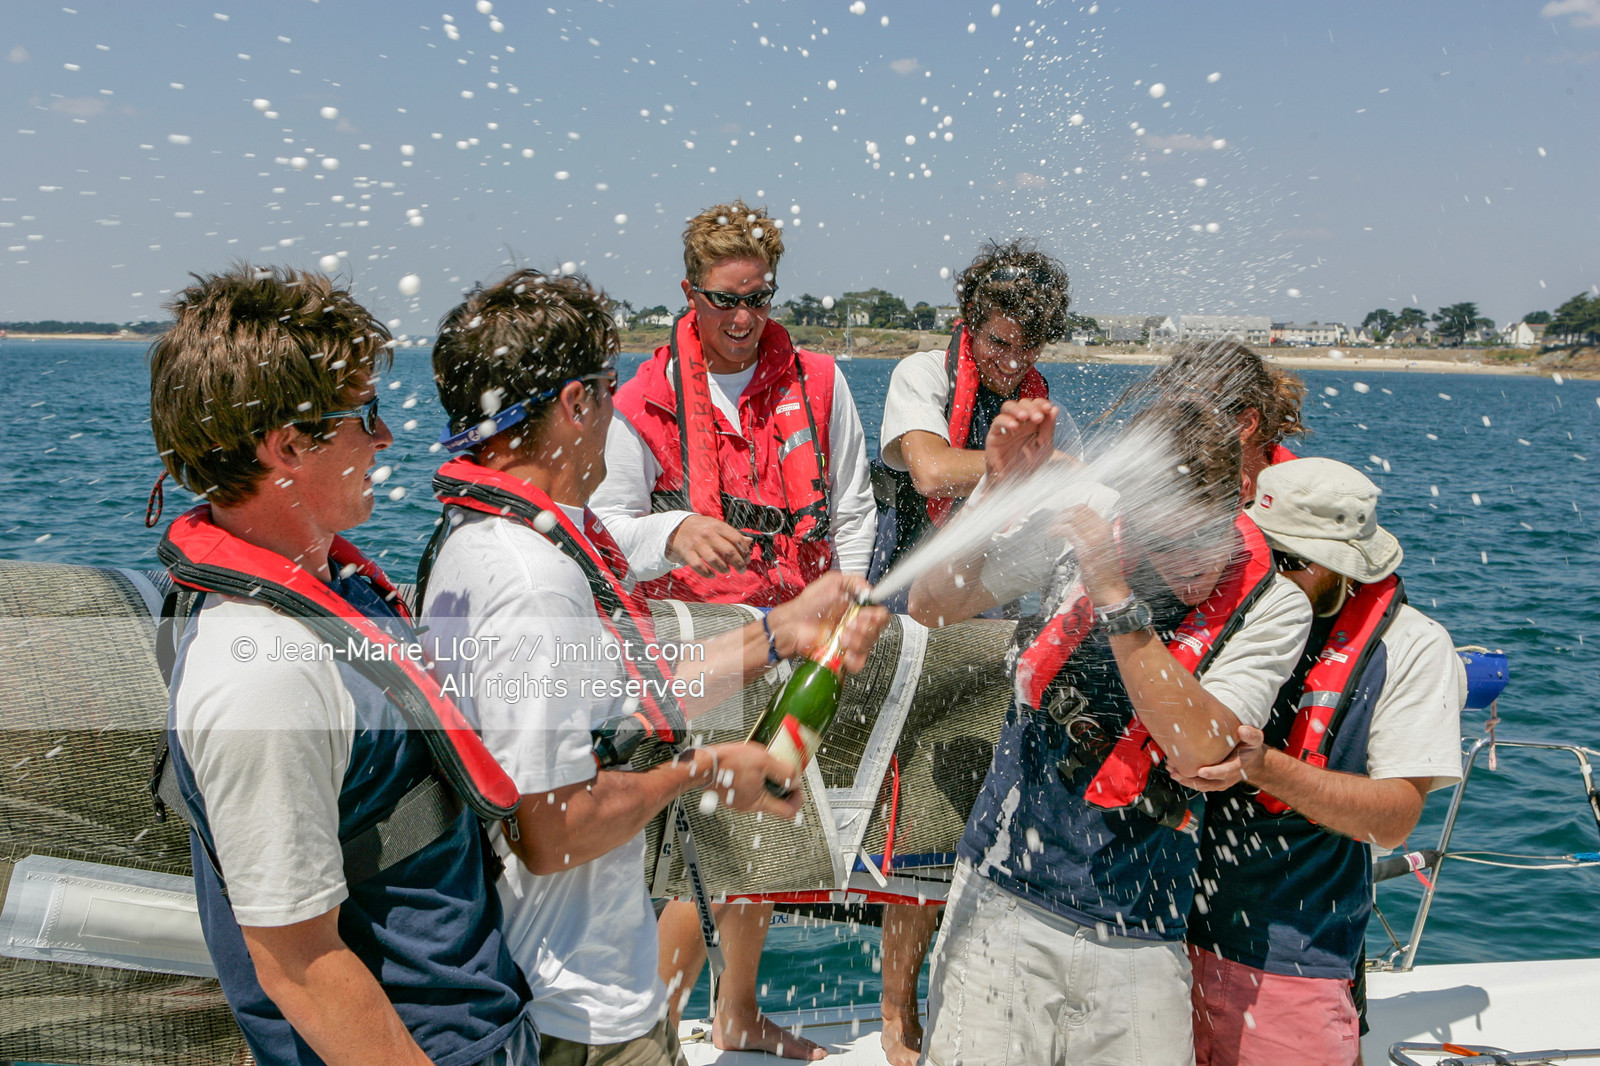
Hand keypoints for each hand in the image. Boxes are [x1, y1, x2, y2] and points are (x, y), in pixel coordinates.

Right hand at [667, 515, 751, 575]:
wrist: (679, 527)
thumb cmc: (703, 528)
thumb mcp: (718, 526)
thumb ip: (734, 535)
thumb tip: (750, 542)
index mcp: (718, 526)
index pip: (736, 539)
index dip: (744, 551)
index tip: (747, 559)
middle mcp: (708, 534)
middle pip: (728, 551)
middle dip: (738, 563)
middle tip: (742, 570)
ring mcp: (696, 543)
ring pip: (714, 560)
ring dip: (723, 568)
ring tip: (726, 570)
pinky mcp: (687, 552)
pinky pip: (698, 566)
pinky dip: (707, 573)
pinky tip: (713, 575)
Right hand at [693, 742, 804, 818]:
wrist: (702, 763)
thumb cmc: (728, 763)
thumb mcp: (764, 761)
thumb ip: (783, 772)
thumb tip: (796, 780)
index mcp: (759, 802)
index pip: (788, 811)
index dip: (797, 799)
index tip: (797, 786)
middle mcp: (748, 805)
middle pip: (775, 801)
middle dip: (782, 786)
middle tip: (781, 771)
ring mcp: (738, 800)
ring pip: (761, 794)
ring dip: (767, 780)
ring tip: (764, 764)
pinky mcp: (730, 793)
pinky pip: (748, 788)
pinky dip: (754, 778)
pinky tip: (750, 765)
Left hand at [768, 571, 889, 670]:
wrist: (793, 625)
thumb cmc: (808, 605)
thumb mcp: (831, 582)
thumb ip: (853, 581)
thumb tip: (869, 590)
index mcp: (858, 608)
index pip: (880, 614)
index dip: (877, 615)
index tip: (865, 613)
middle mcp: (856, 625)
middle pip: (878, 630)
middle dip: (865, 627)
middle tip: (850, 623)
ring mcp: (851, 641)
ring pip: (869, 645)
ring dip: (857, 640)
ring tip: (841, 636)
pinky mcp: (843, 655)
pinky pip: (859, 662)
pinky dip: (854, 658)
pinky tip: (845, 652)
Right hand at [983, 398, 1057, 482]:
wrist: (1014, 483)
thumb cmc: (1028, 465)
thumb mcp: (1044, 448)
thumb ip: (1048, 429)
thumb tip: (1055, 409)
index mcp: (1032, 423)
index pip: (1035, 405)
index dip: (1041, 403)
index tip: (1049, 408)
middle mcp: (1019, 422)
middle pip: (1022, 403)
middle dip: (1031, 407)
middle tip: (1038, 417)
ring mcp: (1006, 427)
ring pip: (1008, 406)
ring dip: (1017, 409)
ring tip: (1025, 417)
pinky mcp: (994, 435)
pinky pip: (997, 422)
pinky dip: (1005, 421)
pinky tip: (1014, 427)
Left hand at [1055, 504, 1128, 605]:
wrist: (1111, 588)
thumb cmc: (1105, 572)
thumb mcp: (1101, 547)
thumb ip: (1091, 536)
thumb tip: (1075, 528)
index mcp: (1106, 528)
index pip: (1084, 509)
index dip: (1069, 511)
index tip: (1060, 518)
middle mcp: (1101, 529)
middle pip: (1076, 511)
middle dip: (1061, 515)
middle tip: (1053, 524)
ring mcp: (1094, 537)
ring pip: (1070, 518)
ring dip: (1056, 522)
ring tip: (1050, 531)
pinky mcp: (1085, 547)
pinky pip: (1067, 530)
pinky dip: (1055, 529)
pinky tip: (1051, 535)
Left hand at [1168, 725, 1269, 792]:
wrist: (1251, 762)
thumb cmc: (1250, 749)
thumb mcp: (1255, 739)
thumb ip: (1251, 735)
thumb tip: (1242, 729)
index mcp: (1238, 766)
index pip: (1225, 771)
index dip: (1213, 772)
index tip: (1201, 771)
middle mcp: (1228, 777)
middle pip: (1208, 782)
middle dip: (1191, 777)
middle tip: (1176, 769)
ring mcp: (1219, 781)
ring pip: (1201, 785)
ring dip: (1185, 779)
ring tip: (1171, 769)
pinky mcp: (1212, 782)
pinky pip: (1198, 784)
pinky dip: (1186, 779)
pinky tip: (1174, 771)